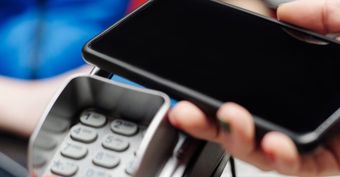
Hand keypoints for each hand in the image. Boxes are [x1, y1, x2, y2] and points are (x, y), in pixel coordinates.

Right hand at [169, 1, 339, 175]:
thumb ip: (327, 15)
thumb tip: (285, 12)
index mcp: (300, 83)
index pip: (250, 87)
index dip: (217, 89)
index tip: (195, 85)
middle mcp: (298, 113)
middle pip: (244, 121)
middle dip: (209, 119)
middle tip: (186, 111)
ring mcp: (312, 141)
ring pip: (260, 148)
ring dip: (237, 137)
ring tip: (227, 119)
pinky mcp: (329, 162)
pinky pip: (296, 165)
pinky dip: (280, 156)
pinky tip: (273, 144)